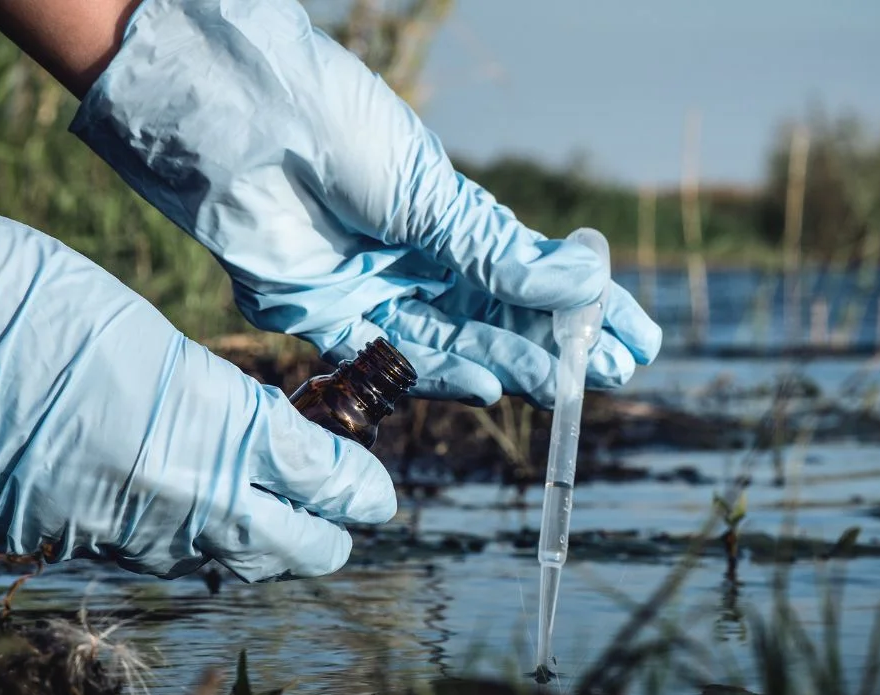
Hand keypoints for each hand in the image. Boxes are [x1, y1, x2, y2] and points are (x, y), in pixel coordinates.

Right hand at [0, 135, 395, 581]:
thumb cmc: (47, 299)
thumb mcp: (162, 344)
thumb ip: (225, 409)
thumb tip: (265, 447)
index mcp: (216, 427)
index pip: (322, 481)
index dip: (361, 490)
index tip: (377, 494)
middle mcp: (176, 497)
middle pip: (288, 550)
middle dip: (325, 537)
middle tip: (337, 516)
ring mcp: (113, 530)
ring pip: (215, 563)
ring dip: (249, 543)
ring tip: (264, 516)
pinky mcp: (55, 541)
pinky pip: (137, 556)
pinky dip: (168, 537)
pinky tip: (168, 507)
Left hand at [70, 0, 662, 407]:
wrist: (242, 123)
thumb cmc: (339, 131)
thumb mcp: (432, 193)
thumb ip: (498, 254)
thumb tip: (586, 283)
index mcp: (448, 217)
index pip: (533, 273)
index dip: (586, 307)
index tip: (637, 335)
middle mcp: (417, 259)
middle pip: (501, 318)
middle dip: (561, 346)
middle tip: (616, 373)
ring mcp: (375, 291)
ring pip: (458, 344)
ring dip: (515, 366)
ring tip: (568, 385)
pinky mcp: (327, 320)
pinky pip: (395, 360)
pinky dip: (445, 376)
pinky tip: (493, 387)